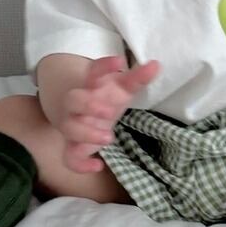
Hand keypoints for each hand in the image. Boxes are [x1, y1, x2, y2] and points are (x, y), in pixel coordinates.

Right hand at [60, 54, 160, 175]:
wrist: (82, 113)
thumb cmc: (105, 98)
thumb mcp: (122, 87)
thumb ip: (138, 78)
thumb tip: (157, 65)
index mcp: (92, 85)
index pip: (94, 71)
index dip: (104, 66)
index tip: (119, 61)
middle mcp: (79, 104)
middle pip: (72, 100)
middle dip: (88, 105)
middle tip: (109, 112)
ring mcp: (74, 124)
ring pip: (69, 128)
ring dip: (86, 133)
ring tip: (109, 137)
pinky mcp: (74, 145)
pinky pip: (69, 157)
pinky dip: (80, 164)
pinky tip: (97, 165)